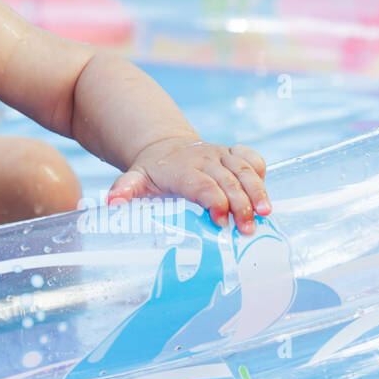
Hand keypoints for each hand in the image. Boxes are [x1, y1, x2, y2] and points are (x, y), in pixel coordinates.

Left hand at [107, 137, 269, 234]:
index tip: (220, 223)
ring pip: (245, 169)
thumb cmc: (152, 172)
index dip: (214, 201)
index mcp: (181, 169)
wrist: (164, 147)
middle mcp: (203, 159)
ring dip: (257, 191)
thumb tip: (112, 203)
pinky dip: (261, 173)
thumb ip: (124, 190)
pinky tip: (264, 196)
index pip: (201, 184)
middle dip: (240, 204)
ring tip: (266, 214)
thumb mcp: (134, 179)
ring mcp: (221, 154)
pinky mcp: (233, 153)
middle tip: (247, 230)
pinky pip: (252, 158)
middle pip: (228, 180)